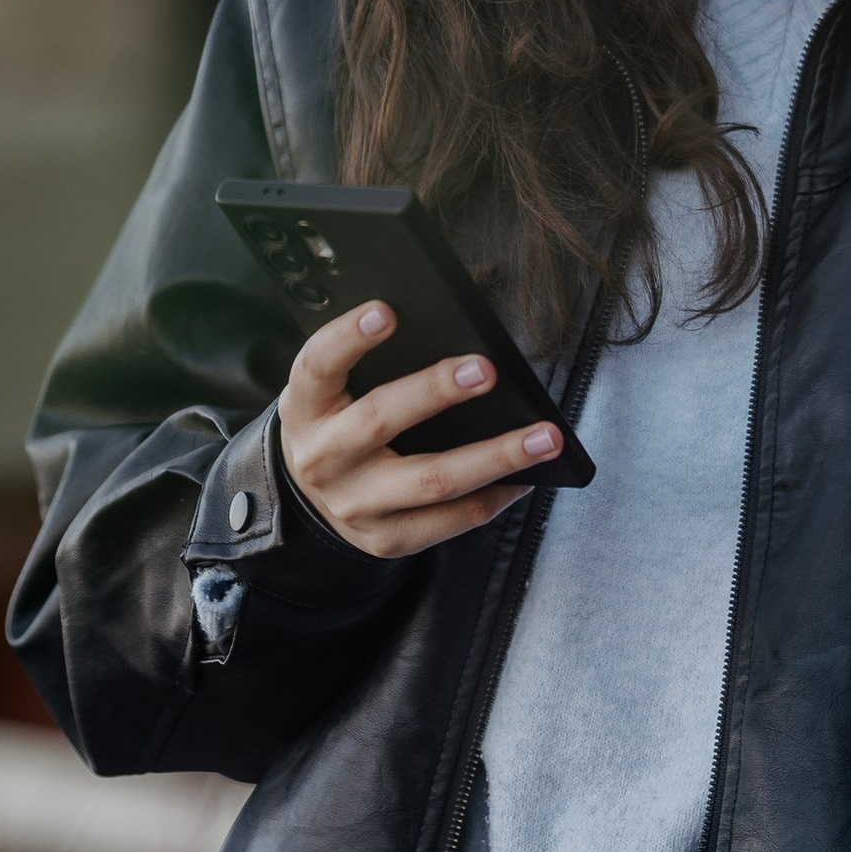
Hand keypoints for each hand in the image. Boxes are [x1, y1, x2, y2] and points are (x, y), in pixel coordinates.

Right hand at [278, 300, 563, 559]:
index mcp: (306, 408)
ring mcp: (354, 505)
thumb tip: (452, 339)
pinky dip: (494, 496)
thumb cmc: (336, 425)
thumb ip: (367, 367)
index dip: (349, 337)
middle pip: (379, 420)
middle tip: (486, 369)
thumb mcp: (331, 392)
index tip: (387, 312)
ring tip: (544, 437)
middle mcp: (323, 459)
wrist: (307, 500)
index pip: (318, 365)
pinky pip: (450, 521)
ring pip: (432, 481)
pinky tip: (526, 477)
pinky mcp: (385, 540)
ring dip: (496, 456)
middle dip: (436, 392)